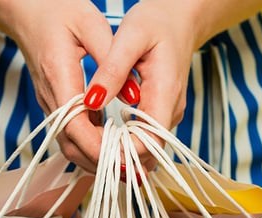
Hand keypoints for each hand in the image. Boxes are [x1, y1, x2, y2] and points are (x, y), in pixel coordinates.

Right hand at [0, 0, 114, 172]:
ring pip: (69, 144)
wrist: (26, 10)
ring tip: (126, 165)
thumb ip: (112, 60)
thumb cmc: (58, 10)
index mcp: (58, 75)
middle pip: (70, 144)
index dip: (97, 146)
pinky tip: (113, 147)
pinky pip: (70, 133)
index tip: (122, 157)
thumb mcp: (90, 24)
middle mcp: (50, 96)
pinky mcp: (54, 104)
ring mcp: (49, 103)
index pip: (74, 124)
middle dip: (99, 162)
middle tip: (131, 169)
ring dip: (95, 158)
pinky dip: (90, 146)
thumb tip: (136, 94)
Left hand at [82, 0, 203, 162]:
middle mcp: (170, 110)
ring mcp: (167, 113)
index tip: (92, 145)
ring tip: (87, 142)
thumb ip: (112, 70)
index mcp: (165, 92)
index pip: (149, 142)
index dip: (121, 152)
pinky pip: (141, 137)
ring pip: (143, 149)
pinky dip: (120, 141)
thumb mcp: (130, 36)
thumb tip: (91, 101)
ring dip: (116, 151)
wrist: (179, 17)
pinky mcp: (159, 112)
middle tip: (82, 147)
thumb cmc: (156, 21)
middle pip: (145, 153)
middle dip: (114, 156)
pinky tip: (99, 133)